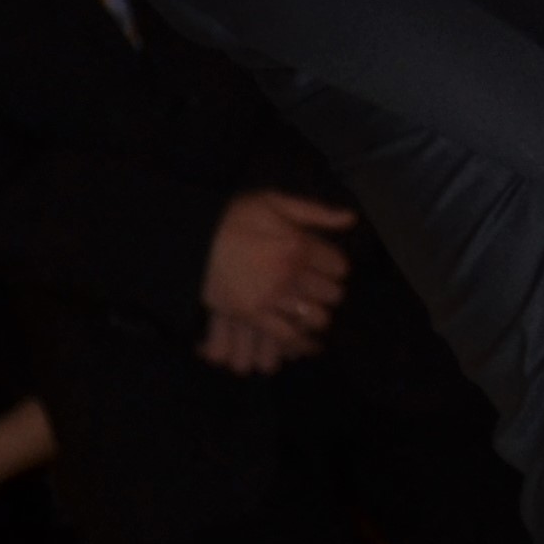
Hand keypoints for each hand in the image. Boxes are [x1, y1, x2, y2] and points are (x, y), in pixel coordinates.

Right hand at [196, 190, 354, 370]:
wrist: (192, 241)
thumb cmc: (233, 218)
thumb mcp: (274, 201)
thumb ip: (315, 211)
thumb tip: (351, 219)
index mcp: (299, 244)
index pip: (339, 266)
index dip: (336, 268)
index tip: (327, 268)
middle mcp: (291, 273)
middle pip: (332, 294)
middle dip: (329, 293)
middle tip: (318, 291)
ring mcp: (273, 296)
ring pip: (316, 317)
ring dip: (316, 317)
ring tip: (309, 312)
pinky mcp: (253, 316)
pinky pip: (288, 336)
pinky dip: (300, 342)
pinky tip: (304, 340)